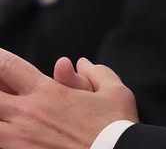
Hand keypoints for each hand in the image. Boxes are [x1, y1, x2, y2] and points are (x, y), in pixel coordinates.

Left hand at [0, 48, 138, 148]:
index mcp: (48, 92)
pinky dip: (4, 137)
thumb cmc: (116, 129)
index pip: (9, 67)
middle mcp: (28, 114)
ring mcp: (18, 141)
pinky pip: (0, 146)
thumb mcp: (115, 92)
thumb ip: (97, 73)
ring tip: (7, 111)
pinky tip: (10, 134)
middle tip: (2, 86)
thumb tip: (83, 63)